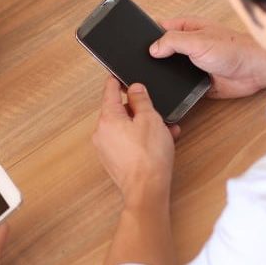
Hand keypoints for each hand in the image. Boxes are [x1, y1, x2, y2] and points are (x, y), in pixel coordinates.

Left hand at [92, 78, 177, 207]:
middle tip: (155, 110)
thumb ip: (141, 100)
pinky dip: (140, 139)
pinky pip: (126, 141)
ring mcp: (106, 148)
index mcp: (108, 118)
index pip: (109, 90)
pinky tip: (158, 143)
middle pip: (119, 110)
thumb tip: (135, 89)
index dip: (118, 80)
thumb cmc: (149, 157)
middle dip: (139, 109)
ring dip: (144, 125)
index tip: (121, 75)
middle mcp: (102, 132)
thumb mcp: (150, 119)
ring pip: (125, 127)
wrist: (147, 190)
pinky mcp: (113, 160)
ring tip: (164, 130)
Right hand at [149, 16, 265, 98]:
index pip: (157, 30)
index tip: (132, 44)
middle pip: (161, 52)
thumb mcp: (198, 40)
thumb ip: (172, 41)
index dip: (145, 36)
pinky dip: (174, 89)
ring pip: (168, 70)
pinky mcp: (196, 82)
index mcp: (185, 29)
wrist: (253, 71)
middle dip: (152, 59)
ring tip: (151, 80)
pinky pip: (179, 87)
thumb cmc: (233, 49)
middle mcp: (186, 46)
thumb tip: (152, 48)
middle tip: (138, 67)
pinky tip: (167, 92)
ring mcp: (190, 64)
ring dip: (163, 75)